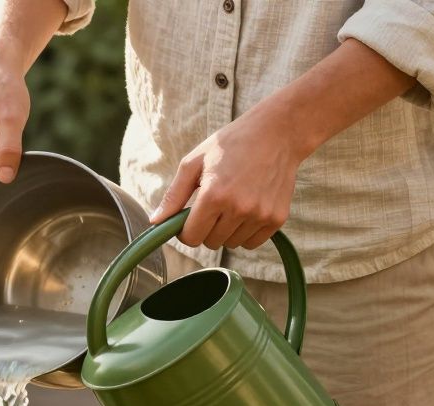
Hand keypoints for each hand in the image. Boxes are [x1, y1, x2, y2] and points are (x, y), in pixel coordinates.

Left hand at [149, 111, 307, 248]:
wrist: (277, 133)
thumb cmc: (230, 144)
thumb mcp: (194, 162)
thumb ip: (173, 195)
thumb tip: (155, 222)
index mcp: (213, 195)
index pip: (191, 237)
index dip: (185, 231)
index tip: (188, 219)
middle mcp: (238, 209)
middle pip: (210, 242)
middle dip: (206, 228)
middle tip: (213, 205)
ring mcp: (260, 215)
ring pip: (231, 244)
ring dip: (226, 231)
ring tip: (232, 203)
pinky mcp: (277, 219)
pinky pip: (252, 243)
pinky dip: (246, 232)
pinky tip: (247, 210)